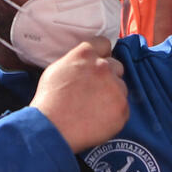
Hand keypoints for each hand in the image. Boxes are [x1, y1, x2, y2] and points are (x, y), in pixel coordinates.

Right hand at [34, 37, 129, 151]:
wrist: (51, 128)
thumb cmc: (49, 101)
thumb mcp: (57, 69)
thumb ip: (76, 61)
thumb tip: (86, 63)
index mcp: (86, 54)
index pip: (104, 44)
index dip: (101, 54)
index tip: (98, 64)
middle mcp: (103, 67)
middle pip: (116, 66)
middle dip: (108, 76)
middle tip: (94, 91)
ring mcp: (115, 87)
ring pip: (121, 88)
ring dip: (112, 95)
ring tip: (94, 108)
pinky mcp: (122, 108)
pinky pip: (123, 107)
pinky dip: (113, 113)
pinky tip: (98, 119)